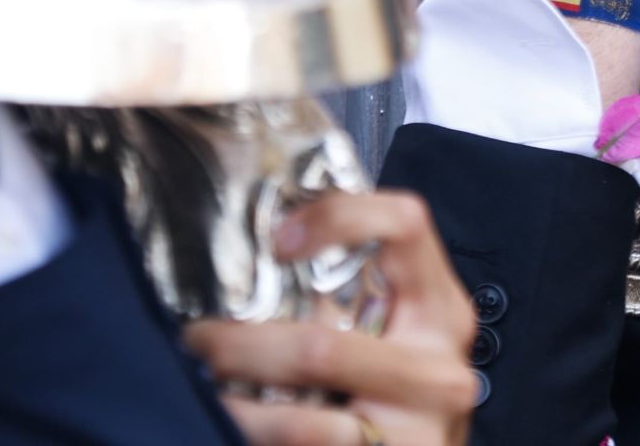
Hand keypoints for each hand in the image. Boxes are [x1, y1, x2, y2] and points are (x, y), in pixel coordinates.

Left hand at [187, 191, 477, 445]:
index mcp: (440, 310)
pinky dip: (256, 436)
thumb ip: (357, 299)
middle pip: (321, 347)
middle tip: (199, 344)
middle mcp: (439, 366)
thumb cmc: (401, 396)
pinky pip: (306, 444)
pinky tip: (234, 428)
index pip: (405, 225)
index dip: (338, 217)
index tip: (277, 243)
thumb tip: (260, 250)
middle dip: (239, 348)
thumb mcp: (397, 338)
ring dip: (234, 408)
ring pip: (301, 421)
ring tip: (206, 394)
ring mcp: (421, 428)